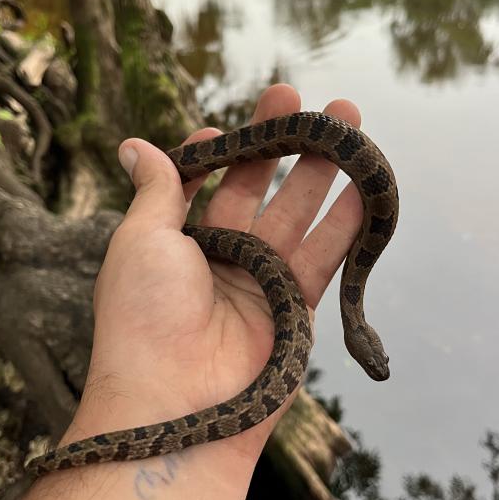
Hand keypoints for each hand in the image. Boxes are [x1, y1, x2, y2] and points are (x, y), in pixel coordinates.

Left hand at [65, 84, 362, 460]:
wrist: (175, 401)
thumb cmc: (144, 314)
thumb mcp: (142, 239)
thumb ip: (157, 189)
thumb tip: (135, 144)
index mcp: (180, 242)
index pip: (206, 185)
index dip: (219, 153)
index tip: (227, 124)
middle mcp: (223, 259)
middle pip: (259, 190)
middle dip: (281, 145)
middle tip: (303, 98)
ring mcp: (262, 282)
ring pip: (299, 215)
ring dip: (324, 172)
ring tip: (348, 123)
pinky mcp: (298, 308)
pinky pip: (326, 258)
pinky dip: (345, 224)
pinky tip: (363, 188)